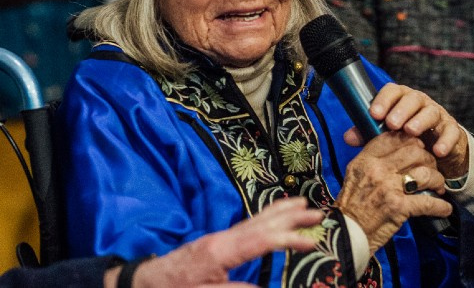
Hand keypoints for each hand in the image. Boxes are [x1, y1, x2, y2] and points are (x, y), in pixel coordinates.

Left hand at [106, 197, 324, 287]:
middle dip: (291, 216)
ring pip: (257, 219)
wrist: (146, 283)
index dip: (289, 239)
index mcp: (222, 251)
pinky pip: (249, 223)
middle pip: (263, 222)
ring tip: (302, 203)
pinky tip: (275, 215)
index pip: (262, 241)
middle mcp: (224, 238)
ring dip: (281, 210)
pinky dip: (267, 216)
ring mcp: (221, 236)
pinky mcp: (219, 240)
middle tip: (317, 212)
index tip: (311, 240)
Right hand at [337, 130, 452, 253]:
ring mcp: (388, 188)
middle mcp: (377, 170)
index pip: (393, 137)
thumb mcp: (355, 175)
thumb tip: (395, 151)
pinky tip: (445, 208)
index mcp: (365, 160)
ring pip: (425, 173)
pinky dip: (440, 206)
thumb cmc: (351, 207)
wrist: (345, 234)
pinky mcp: (398, 207)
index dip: (410, 139)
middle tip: (432, 168)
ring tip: (438, 186)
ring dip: (437, 179)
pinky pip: (427, 202)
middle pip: (414, 151)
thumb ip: (373, 161)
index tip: (418, 147)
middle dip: (428, 159)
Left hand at [345, 83, 469, 178]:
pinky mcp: (452, 129)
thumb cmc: (406, 138)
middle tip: (391, 123)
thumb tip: (347, 137)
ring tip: (411, 132)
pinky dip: (445, 141)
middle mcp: (420, 103)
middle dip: (401, 110)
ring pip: (431, 112)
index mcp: (401, 100)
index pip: (392, 91)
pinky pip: (451, 132)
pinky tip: (437, 152)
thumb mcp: (386, 136)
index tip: (374, 114)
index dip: (383, 100)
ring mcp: (437, 114)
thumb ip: (367, 134)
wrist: (437, 149)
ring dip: (420, 121)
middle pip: (412, 99)